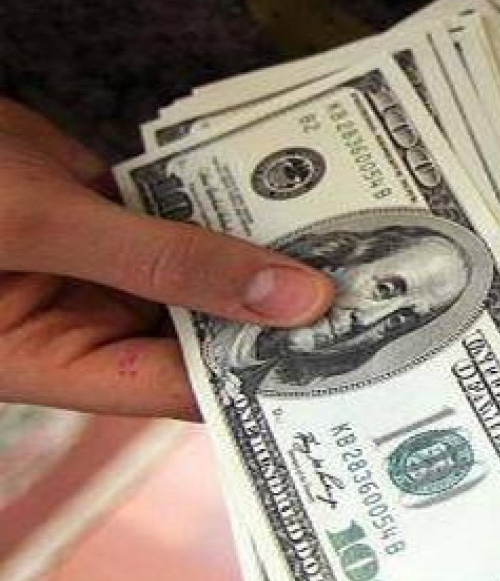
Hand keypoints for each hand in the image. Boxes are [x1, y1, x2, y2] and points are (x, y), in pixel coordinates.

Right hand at [0, 102, 332, 417]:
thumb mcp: (42, 224)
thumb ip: (163, 260)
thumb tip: (294, 298)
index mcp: (55, 361)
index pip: (180, 387)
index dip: (261, 377)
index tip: (344, 355)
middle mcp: (88, 322)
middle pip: (207, 332)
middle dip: (282, 314)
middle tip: (376, 295)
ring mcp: (107, 264)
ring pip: (210, 272)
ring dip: (271, 256)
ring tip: (362, 245)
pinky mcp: (117, 211)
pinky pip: (193, 217)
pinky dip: (240, 207)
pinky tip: (308, 194)